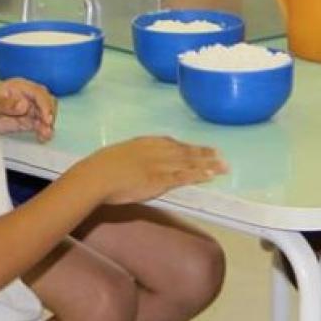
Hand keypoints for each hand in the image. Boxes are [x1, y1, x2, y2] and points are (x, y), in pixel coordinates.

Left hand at [0, 78, 56, 140]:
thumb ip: (6, 104)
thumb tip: (24, 105)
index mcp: (20, 87)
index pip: (38, 92)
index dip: (45, 104)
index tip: (47, 118)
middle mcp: (27, 96)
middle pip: (46, 101)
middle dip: (49, 113)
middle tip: (47, 127)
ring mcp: (28, 109)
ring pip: (45, 114)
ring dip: (48, 124)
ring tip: (45, 135)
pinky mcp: (26, 121)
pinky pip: (39, 125)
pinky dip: (43, 131)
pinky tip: (43, 138)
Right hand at [78, 136, 226, 204]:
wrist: (97, 175)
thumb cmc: (101, 168)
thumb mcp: (119, 155)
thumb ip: (132, 157)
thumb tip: (134, 162)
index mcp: (146, 142)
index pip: (173, 144)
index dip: (188, 147)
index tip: (199, 149)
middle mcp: (157, 150)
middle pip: (186, 151)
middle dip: (204, 154)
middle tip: (221, 155)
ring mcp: (160, 164)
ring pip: (189, 162)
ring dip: (208, 164)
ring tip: (224, 166)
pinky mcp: (160, 178)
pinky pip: (184, 176)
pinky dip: (198, 175)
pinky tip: (210, 176)